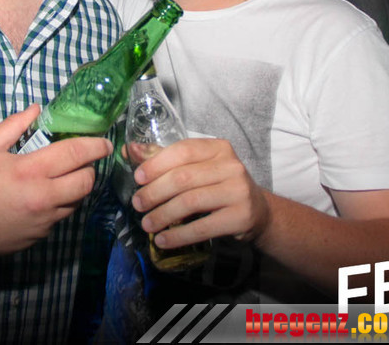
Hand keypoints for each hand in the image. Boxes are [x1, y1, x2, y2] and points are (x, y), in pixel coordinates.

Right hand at [0, 105, 112, 259]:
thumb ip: (15, 125)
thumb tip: (37, 109)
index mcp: (30, 170)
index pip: (76, 154)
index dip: (96, 145)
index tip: (104, 142)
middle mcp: (42, 198)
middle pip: (86, 182)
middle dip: (90, 169)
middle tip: (82, 161)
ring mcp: (42, 222)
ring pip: (76, 203)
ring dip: (75, 189)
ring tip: (61, 179)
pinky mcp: (38, 238)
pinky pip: (58, 219)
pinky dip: (57, 206)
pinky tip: (41, 199)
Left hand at [130, 138, 270, 249]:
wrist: (258, 213)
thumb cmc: (219, 186)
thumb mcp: (197, 168)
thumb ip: (165, 158)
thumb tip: (130, 150)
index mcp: (218, 148)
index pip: (183, 150)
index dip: (157, 164)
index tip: (138, 178)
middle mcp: (231, 166)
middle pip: (183, 178)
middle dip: (155, 192)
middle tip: (137, 205)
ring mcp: (238, 191)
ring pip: (190, 202)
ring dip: (163, 215)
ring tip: (147, 225)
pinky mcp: (241, 217)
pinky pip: (203, 227)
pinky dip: (179, 235)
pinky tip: (163, 241)